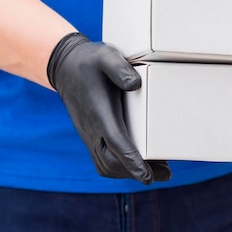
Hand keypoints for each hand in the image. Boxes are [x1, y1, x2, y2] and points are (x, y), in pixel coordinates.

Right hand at [47, 32, 171, 184]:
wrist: (65, 66)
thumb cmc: (90, 61)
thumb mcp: (106, 56)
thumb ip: (119, 68)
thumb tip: (136, 84)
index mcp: (98, 111)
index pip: (114, 142)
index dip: (131, 160)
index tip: (147, 176)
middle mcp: (92, 127)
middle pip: (111, 161)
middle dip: (136, 172)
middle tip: (165, 173)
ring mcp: (89, 133)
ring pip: (106, 164)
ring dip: (129, 172)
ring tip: (157, 170)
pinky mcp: (90, 134)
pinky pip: (102, 159)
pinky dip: (120, 167)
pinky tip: (137, 162)